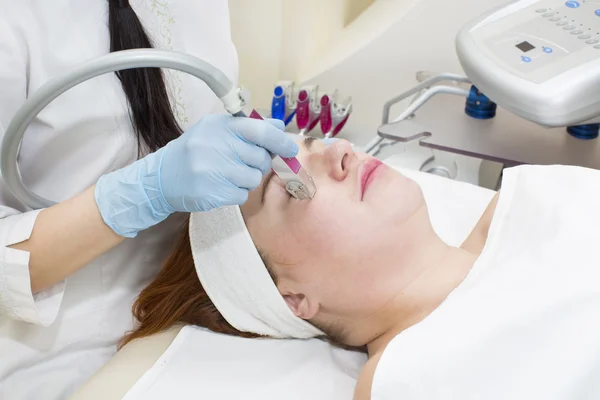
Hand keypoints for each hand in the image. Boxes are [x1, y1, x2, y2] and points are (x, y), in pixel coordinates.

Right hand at [95, 114, 297, 237]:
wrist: (162, 178)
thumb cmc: (194, 151)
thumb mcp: (216, 130)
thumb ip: (248, 127)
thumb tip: (279, 127)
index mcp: (219, 127)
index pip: (258, 130)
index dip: (278, 140)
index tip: (289, 148)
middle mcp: (216, 147)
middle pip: (260, 158)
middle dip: (259, 162)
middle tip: (244, 162)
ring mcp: (213, 171)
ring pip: (253, 178)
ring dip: (247, 179)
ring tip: (228, 174)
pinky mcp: (213, 193)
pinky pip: (242, 194)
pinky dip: (236, 192)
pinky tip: (221, 185)